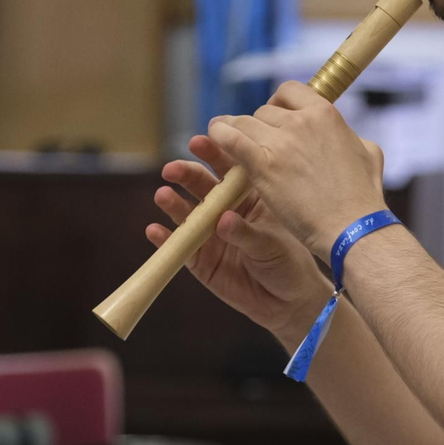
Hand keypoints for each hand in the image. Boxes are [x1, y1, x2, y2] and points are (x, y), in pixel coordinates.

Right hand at [147, 134, 330, 339]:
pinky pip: (180, 248)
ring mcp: (211, 235)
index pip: (229, 169)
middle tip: (172, 169)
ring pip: (187, 214)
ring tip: (163, 195)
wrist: (287, 302)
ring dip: (173, 203)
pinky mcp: (200, 261)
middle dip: (186, 175)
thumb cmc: (289, 264)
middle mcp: (226, 211)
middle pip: (202, 187)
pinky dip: (165, 239)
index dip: (213, 153)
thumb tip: (222, 219)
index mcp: (249, 197)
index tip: (199, 141)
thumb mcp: (273, 245)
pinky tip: (154, 230)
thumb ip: (247, 233)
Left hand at [207, 81, 388, 259]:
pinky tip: (212, 136)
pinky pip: (232, 140)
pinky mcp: (263, 165)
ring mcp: (281, 142)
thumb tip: (346, 135)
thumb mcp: (369, 153)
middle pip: (265, 111)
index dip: (278, 102)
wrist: (352, 226)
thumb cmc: (363, 196)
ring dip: (232, 128)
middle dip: (258, 124)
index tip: (275, 116)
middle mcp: (301, 121)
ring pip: (244, 123)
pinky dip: (220, 135)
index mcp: (325, 114)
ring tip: (220, 133)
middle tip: (255, 140)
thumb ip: (352, 137)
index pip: (290, 91)